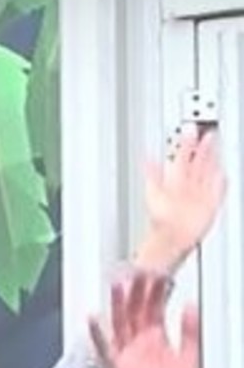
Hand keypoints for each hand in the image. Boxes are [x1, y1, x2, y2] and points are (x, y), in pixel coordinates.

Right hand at [89, 270, 197, 367]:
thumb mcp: (190, 358)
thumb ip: (189, 332)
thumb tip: (191, 306)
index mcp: (157, 338)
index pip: (154, 306)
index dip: (155, 289)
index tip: (156, 268)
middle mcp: (140, 344)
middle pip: (135, 311)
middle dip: (134, 290)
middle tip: (134, 267)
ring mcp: (128, 355)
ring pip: (120, 324)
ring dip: (118, 305)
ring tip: (117, 285)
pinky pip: (105, 350)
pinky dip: (98, 336)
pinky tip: (93, 320)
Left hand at [139, 123, 225, 272]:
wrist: (173, 237)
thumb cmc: (162, 219)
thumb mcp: (153, 192)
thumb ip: (152, 174)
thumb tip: (145, 158)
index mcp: (174, 181)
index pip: (182, 157)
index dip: (186, 144)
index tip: (190, 131)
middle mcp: (187, 187)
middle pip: (197, 163)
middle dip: (203, 148)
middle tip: (208, 133)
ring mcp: (199, 194)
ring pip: (208, 172)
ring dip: (212, 160)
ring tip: (216, 146)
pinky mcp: (210, 204)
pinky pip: (217, 189)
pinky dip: (220, 181)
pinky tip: (222, 173)